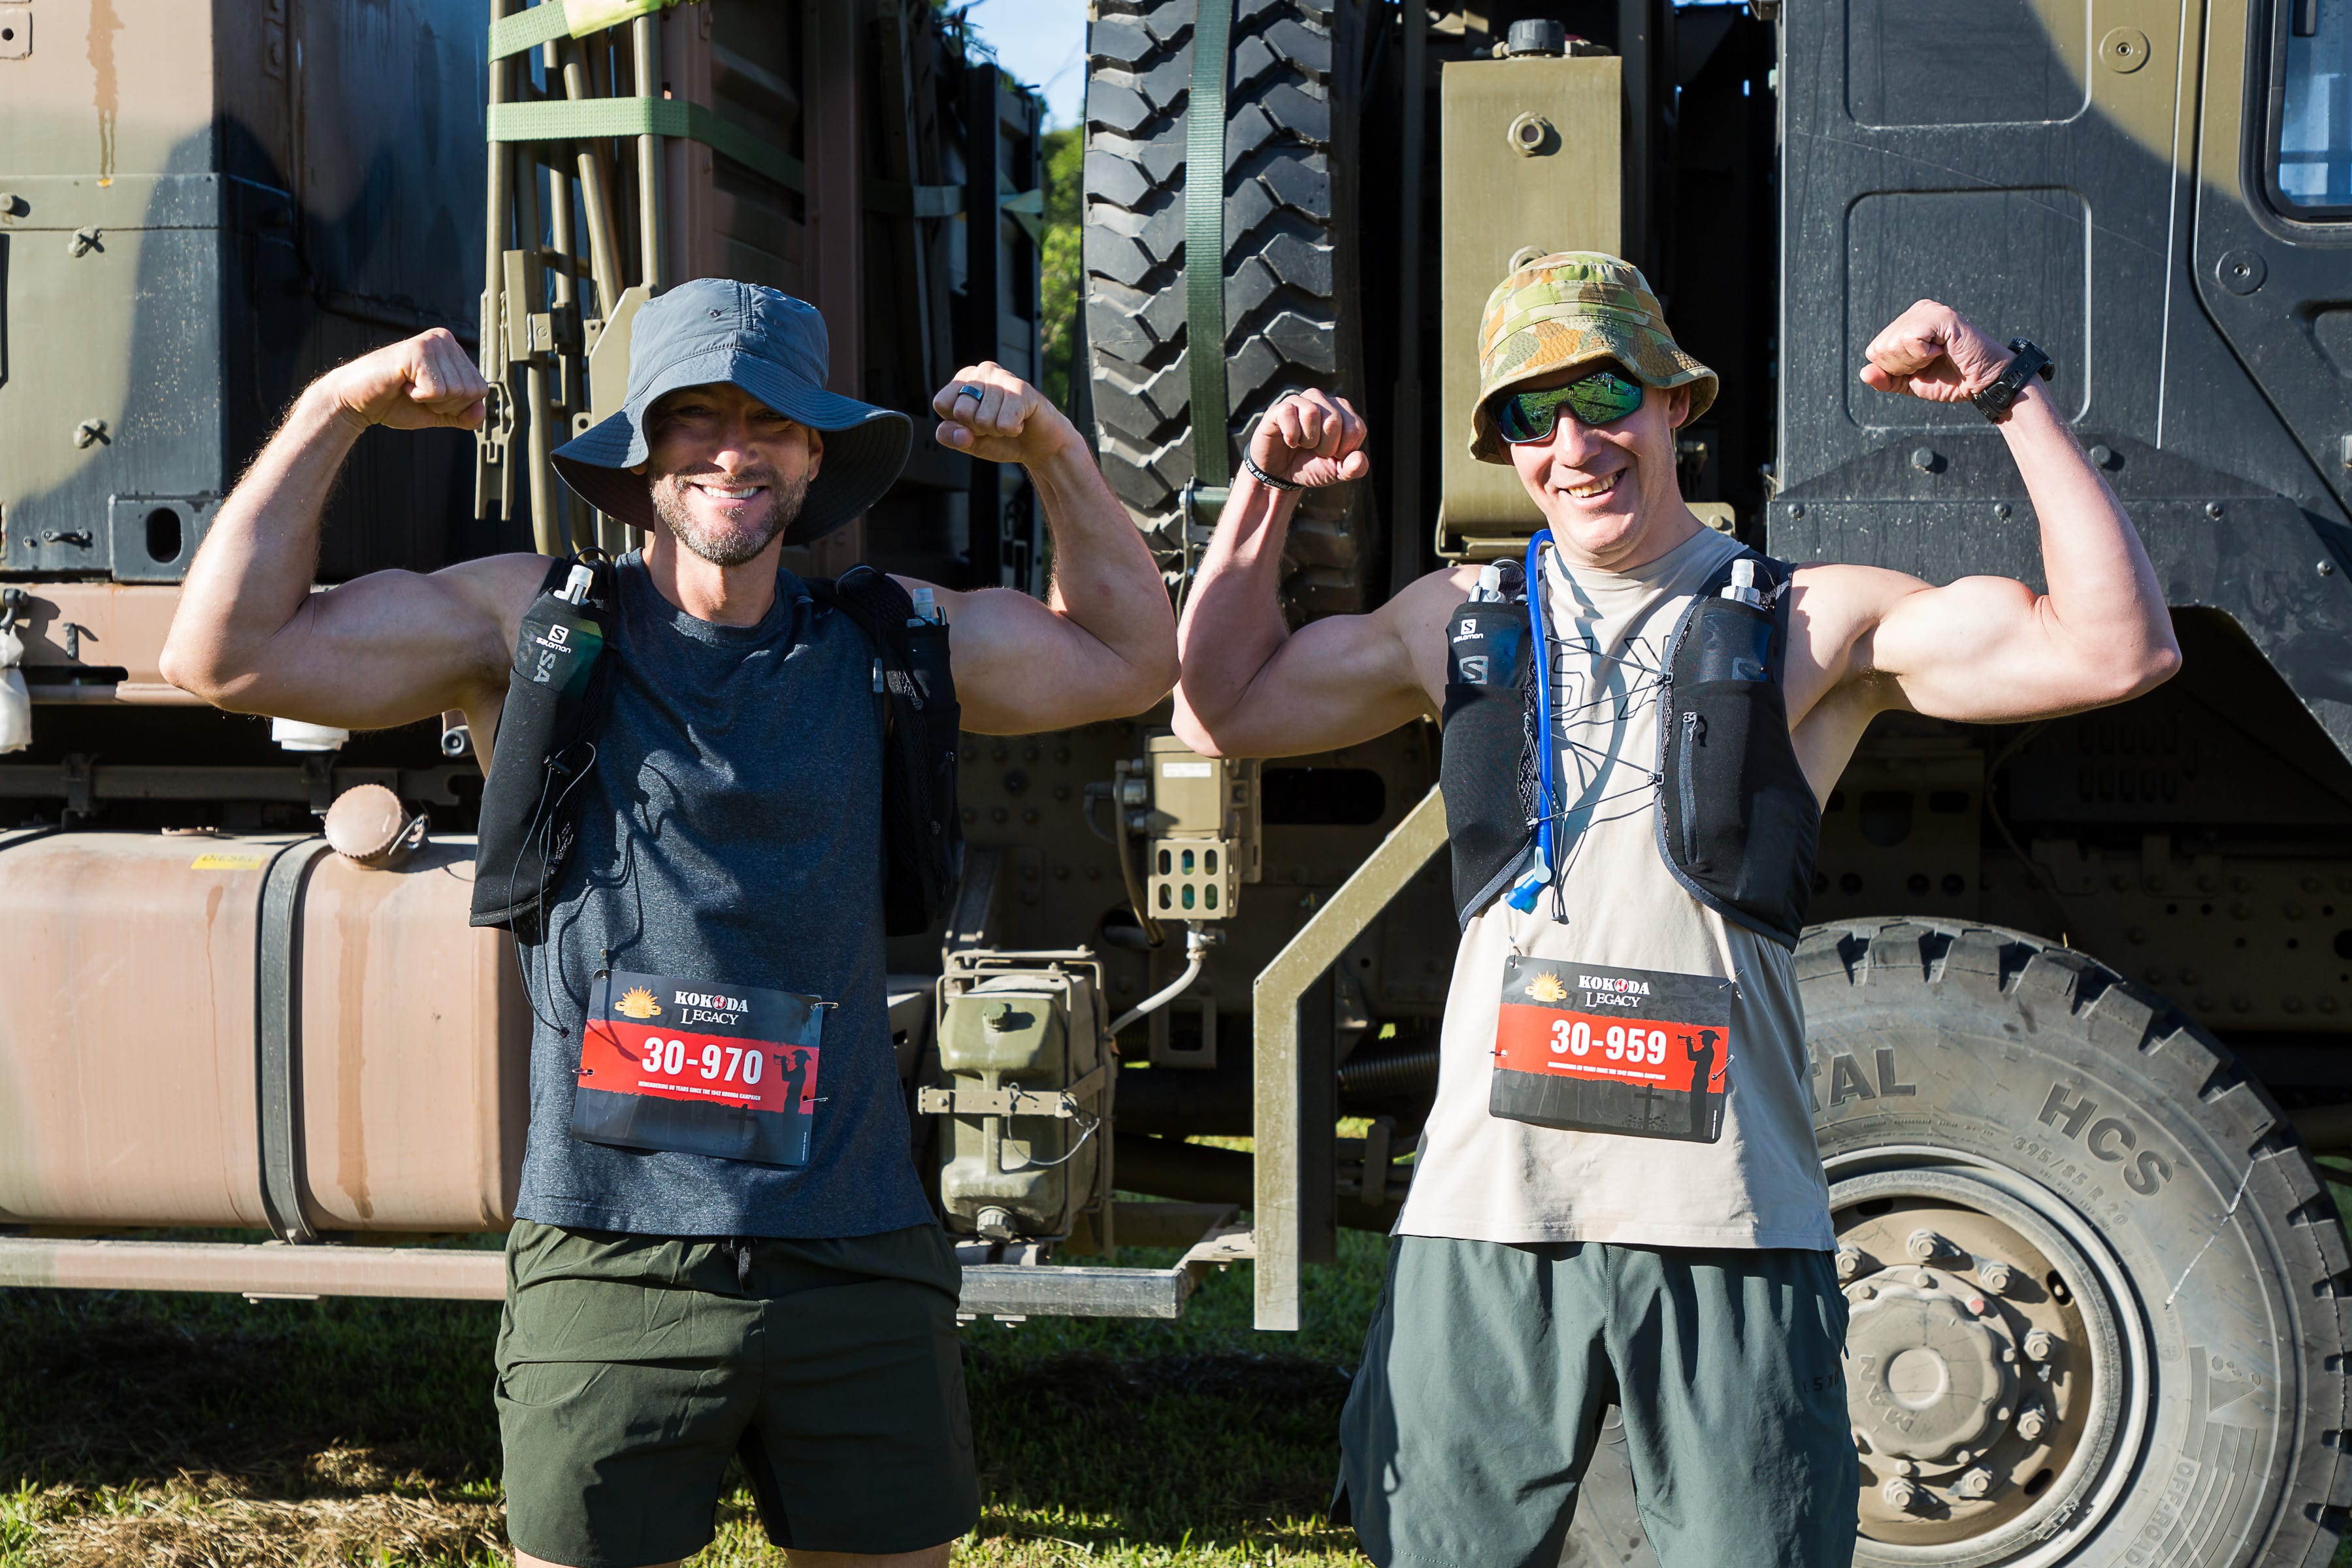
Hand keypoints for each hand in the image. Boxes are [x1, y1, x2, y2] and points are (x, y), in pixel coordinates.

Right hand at [316, 328, 488, 431]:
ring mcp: (431, 342)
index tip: (429, 396)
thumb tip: (482, 408)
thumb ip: (465, 414)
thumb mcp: (439, 413)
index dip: (456, 405)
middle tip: (417, 393)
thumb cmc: (396, 402)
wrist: (356, 401)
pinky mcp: (416, 350)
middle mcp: (445, 340)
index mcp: (454, 351)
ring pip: (456, 391)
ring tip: (409, 387)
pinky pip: (437, 390)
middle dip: (445, 404)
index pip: (480, 390)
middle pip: (471, 391)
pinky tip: (402, 384)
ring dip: (430, 400)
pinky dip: (419, 396)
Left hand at [932, 362, 1072, 465]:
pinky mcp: (1022, 389)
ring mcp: (1003, 377)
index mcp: (963, 379)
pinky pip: (1004, 423)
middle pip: (962, 411)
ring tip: (1009, 422)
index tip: (974, 424)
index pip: (942, 403)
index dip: (957, 423)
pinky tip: (1022, 421)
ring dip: (998, 431)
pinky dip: (1013, 430)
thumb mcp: (968, 441)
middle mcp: (982, 371)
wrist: (1037, 445)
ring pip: (983, 420)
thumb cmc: (1000, 438)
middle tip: (995, 424)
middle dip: (978, 429)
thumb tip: (961, 433)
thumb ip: (951, 436)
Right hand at [1247, 389, 1369, 487]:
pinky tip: (1289, 441)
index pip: (1355, 428)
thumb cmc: (1311, 467)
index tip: (1332, 455)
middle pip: (1333, 420)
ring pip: (1311, 412)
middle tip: (1314, 450)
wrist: (1280, 475)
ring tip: (1302, 444)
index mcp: (1343, 413)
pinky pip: (1289, 412)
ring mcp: (1301, 401)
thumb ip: (1354, 469)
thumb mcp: (1337, 473)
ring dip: (1307, 440)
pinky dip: (1290, 435)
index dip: (1343, 450)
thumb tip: (1359, 459)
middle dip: (1325, 446)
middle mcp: (1324, 401)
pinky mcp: (1279, 408)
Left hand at [1858, 301, 2011, 404]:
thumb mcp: (1911, 383)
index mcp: (1906, 324)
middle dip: (1903, 366)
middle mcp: (1916, 312)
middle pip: (1880, 348)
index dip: (1893, 369)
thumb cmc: (1951, 380)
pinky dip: (1924, 354)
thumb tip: (1863, 373)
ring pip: (1893, 344)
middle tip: (1932, 363)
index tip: (1922, 367)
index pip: (1874, 351)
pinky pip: (1911, 339)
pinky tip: (1944, 350)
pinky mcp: (1941, 315)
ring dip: (1916, 361)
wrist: (1984, 383)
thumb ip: (1886, 379)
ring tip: (1939, 356)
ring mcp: (1928, 311)